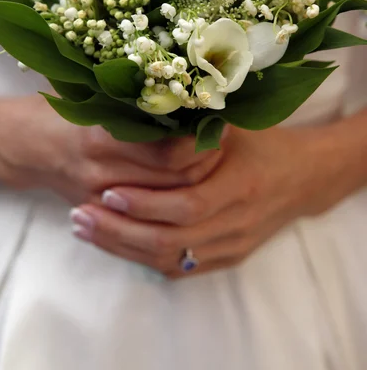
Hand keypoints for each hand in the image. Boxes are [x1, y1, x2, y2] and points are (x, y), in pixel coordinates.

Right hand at [0, 94, 219, 204]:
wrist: (22, 147)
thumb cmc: (59, 110)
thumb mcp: (89, 92)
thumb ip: (130, 93)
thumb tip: (184, 79)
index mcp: (102, 139)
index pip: (171, 153)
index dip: (202, 140)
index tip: (219, 120)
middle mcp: (105, 175)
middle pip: (177, 183)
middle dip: (208, 163)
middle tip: (226, 140)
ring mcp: (104, 200)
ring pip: (168, 204)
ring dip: (197, 184)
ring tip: (215, 159)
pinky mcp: (104, 215)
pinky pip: (150, 218)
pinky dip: (174, 201)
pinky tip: (190, 184)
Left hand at [72, 120, 366, 277]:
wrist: (303, 177)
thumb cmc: (263, 143)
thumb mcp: (235, 126)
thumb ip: (195, 126)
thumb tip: (141, 115)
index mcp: (241, 185)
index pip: (185, 205)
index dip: (144, 203)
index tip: (107, 192)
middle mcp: (238, 221)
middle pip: (171, 240)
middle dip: (120, 231)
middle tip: (80, 216)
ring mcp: (233, 245)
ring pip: (171, 259)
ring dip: (124, 248)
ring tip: (86, 230)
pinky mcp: (229, 257)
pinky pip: (181, 268)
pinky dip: (144, 259)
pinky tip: (116, 244)